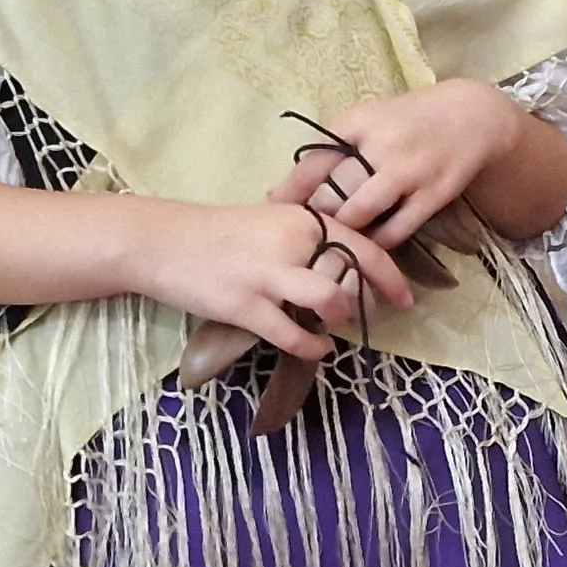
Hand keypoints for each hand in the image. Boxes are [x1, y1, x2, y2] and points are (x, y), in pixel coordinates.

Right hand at [133, 197, 411, 360]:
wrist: (162, 242)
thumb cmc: (219, 234)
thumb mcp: (270, 222)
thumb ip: (306, 238)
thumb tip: (344, 264)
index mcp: (302, 219)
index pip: (363, 245)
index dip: (390, 276)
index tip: (405, 298)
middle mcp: (292, 242)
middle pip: (353, 273)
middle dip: (366, 301)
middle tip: (365, 316)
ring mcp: (268, 275)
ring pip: (330, 299)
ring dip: (341, 319)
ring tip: (335, 326)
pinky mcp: (245, 305)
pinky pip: (293, 334)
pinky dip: (312, 346)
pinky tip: (316, 347)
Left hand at [277, 82, 528, 251]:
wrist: (472, 116)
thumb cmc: (409, 120)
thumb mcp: (371, 117)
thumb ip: (334, 147)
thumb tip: (283, 190)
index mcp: (360, 122)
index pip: (314, 159)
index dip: (290, 188)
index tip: (272, 209)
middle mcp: (383, 144)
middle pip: (333, 189)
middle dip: (315, 214)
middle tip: (302, 234)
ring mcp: (410, 170)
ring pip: (361, 212)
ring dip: (343, 231)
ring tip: (333, 243)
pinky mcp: (434, 194)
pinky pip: (397, 229)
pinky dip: (377, 242)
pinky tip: (368, 248)